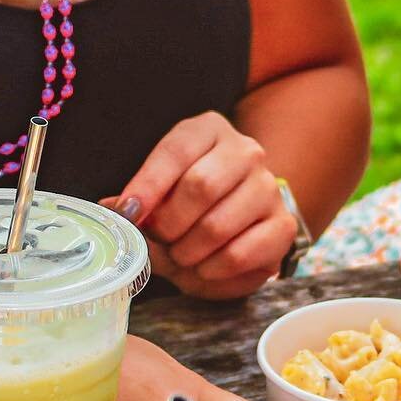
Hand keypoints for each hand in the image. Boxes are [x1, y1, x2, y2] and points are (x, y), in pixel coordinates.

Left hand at [104, 112, 296, 299]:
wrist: (241, 220)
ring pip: (218, 226)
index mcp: (209, 131)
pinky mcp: (283, 226)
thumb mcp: (161, 191)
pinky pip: (240, 254)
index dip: (148, 185)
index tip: (129, 212)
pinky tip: (204, 267)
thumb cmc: (192, 203)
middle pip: (200, 187)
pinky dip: (212, 269)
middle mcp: (246, 153)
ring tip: (180, 257)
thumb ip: (139, 201)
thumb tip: (117, 211)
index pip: (176, 152)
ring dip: (188, 252)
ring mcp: (269, 189)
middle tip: (158, 240)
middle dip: (169, 224)